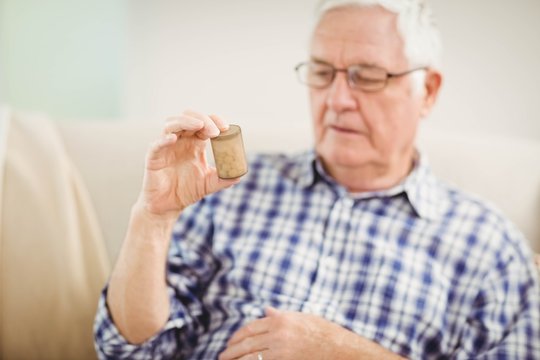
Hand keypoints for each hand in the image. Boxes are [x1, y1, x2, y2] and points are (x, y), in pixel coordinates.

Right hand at [137, 110, 240, 218]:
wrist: (168, 207)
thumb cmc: (187, 191)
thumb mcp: (210, 183)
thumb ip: (225, 178)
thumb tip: (240, 174)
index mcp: (194, 143)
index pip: (204, 123)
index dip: (214, 120)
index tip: (225, 127)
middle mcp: (180, 141)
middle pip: (189, 117)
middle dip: (203, 119)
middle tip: (215, 131)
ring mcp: (166, 147)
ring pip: (171, 124)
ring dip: (185, 121)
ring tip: (199, 126)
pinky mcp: (153, 157)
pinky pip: (156, 144)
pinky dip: (164, 139)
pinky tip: (173, 139)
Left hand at [219, 307, 348, 359]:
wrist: (340, 349)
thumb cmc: (323, 332)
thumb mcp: (302, 318)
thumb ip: (281, 315)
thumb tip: (266, 309)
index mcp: (280, 319)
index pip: (251, 327)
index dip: (237, 336)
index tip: (230, 342)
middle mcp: (278, 333)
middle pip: (247, 343)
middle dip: (231, 350)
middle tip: (222, 356)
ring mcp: (281, 349)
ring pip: (250, 356)